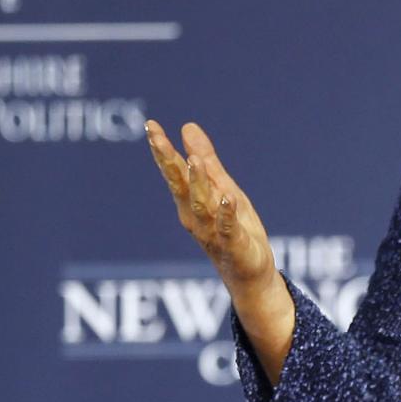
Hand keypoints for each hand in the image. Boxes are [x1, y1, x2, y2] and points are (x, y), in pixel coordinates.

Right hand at [144, 119, 295, 380]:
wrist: (249, 275)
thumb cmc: (234, 230)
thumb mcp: (222, 188)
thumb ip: (206, 160)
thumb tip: (187, 125)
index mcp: (190, 202)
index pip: (174, 172)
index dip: (162, 149)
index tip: (151, 125)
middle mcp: (195, 217)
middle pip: (179, 185)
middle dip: (167, 160)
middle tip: (155, 135)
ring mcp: (213, 233)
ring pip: (202, 205)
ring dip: (197, 183)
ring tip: (194, 159)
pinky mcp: (235, 246)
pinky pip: (228, 228)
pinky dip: (226, 214)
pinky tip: (226, 197)